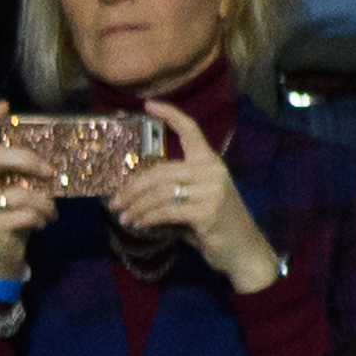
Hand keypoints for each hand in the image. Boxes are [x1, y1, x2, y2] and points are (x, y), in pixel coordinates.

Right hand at [0, 101, 52, 279]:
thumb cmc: (9, 215)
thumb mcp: (14, 188)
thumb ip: (22, 173)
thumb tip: (54, 160)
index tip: (4, 106)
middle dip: (29, 160)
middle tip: (50, 173)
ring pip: (19, 192)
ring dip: (44, 203)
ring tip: (50, 212)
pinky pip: (24, 214)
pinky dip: (39, 218)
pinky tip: (40, 223)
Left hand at [101, 99, 280, 295]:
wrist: (242, 250)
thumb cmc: (215, 225)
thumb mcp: (196, 199)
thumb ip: (174, 188)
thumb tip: (131, 189)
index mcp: (210, 162)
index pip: (191, 130)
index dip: (170, 115)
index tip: (148, 104)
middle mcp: (212, 170)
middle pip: (159, 171)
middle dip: (131, 188)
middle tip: (113, 202)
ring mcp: (212, 189)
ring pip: (159, 192)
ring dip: (135, 206)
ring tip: (122, 217)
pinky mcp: (207, 210)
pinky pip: (165, 210)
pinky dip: (146, 218)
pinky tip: (138, 224)